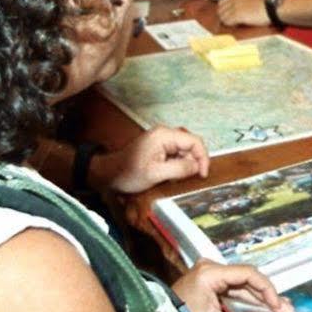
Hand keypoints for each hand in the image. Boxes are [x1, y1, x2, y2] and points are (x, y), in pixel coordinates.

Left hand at [94, 125, 208, 194]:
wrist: (109, 174)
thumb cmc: (128, 173)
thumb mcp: (156, 173)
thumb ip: (179, 168)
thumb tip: (198, 166)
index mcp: (164, 135)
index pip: (194, 141)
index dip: (203, 157)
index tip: (202, 173)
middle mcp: (164, 134)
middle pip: (191, 145)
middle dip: (193, 162)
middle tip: (188, 178)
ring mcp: (161, 140)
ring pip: (184, 150)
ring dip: (185, 165)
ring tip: (176, 177)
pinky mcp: (159, 147)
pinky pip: (176, 154)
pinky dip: (178, 165)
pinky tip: (170, 175)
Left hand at [171, 260, 291, 311]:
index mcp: (210, 273)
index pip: (248, 274)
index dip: (267, 289)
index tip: (277, 306)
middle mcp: (210, 267)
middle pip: (246, 277)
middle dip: (265, 295)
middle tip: (284, 309)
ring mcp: (209, 272)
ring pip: (241, 283)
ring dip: (258, 297)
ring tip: (278, 310)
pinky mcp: (208, 281)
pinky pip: (232, 287)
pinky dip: (246, 298)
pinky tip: (262, 307)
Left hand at [217, 0, 269, 28]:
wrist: (271, 8)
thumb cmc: (264, 5)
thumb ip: (241, 2)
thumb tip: (235, 10)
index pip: (221, 2)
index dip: (224, 10)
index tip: (228, 15)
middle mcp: (234, 0)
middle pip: (220, 10)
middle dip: (224, 16)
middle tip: (230, 21)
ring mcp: (235, 7)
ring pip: (223, 17)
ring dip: (227, 21)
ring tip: (234, 24)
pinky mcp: (238, 15)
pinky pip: (227, 22)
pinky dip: (230, 25)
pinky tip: (237, 25)